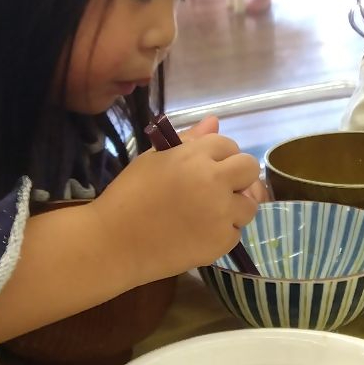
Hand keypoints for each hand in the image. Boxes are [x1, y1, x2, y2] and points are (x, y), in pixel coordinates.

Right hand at [96, 118, 258, 279]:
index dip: (218, 157)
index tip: (205, 168)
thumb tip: (214, 121)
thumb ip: (189, 140)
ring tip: (206, 214)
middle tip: (216, 189)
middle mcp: (214, 181)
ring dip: (234, 207)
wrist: (114, 243)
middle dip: (237, 177)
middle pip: (250, 169)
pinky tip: (198, 233)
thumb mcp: (154, 159)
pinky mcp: (221, 242)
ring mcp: (221, 213)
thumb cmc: (128, 196)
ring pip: (250, 204)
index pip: (228, 145)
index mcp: (195, 156)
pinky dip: (222, 233)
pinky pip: (236, 232)